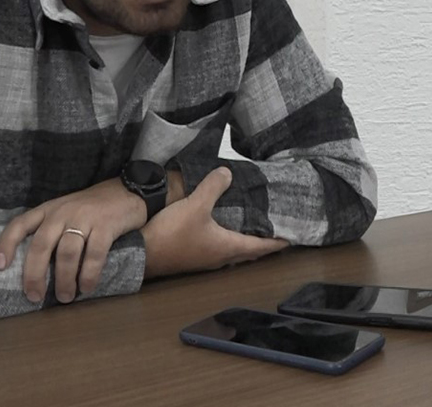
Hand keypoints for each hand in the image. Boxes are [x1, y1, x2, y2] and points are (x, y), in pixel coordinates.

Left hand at [0, 178, 145, 303]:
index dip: (6, 244)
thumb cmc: (93, 208)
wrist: (128, 191)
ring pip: (66, 254)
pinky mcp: (106, 226)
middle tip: (34, 296)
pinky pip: (94, 255)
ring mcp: (85, 218)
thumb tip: (36, 268)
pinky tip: (87, 287)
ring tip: (65, 297)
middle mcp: (63, 212)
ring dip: (64, 280)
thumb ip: (52, 231)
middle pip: (40, 245)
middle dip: (34, 274)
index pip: (20, 225)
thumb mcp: (66, 212)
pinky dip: (89, 275)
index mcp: (49, 210)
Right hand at [142, 167, 288, 277]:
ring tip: (252, 228)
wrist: (140, 254)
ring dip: (245, 243)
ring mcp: (206, 260)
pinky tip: (222, 230)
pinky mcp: (193, 258)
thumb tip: (228, 172)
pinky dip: (228, 241)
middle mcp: (221, 257)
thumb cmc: (172, 233)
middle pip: (250, 252)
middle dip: (263, 243)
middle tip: (274, 231)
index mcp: (229, 247)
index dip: (277, 242)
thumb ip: (214, 187)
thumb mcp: (195, 205)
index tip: (291, 237)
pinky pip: (219, 250)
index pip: (261, 246)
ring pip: (234, 252)